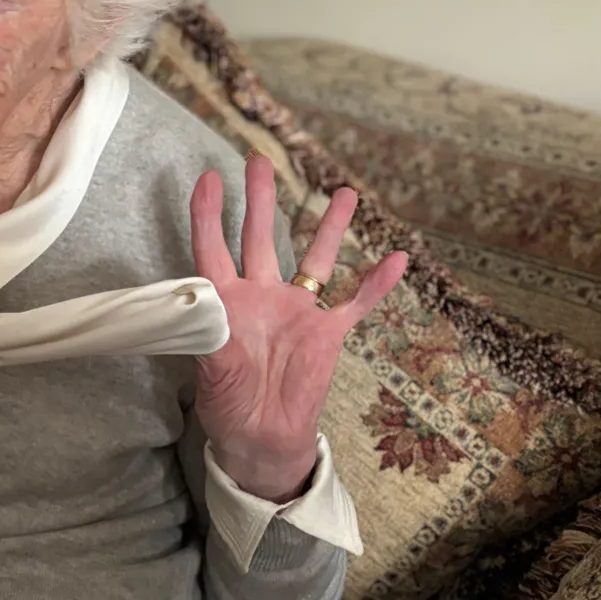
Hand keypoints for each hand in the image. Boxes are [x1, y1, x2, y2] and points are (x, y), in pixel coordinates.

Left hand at [190, 155, 407, 501]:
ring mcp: (296, 311)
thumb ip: (209, 334)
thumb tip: (203, 303)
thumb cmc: (226, 404)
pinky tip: (397, 258)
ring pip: (316, 258)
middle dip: (260, 199)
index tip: (208, 177)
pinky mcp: (327, 333)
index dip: (208, 214)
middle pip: (260, 237)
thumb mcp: (209, 369)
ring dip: (329, 227)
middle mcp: (260, 295)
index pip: (212, 247)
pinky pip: (356, 303)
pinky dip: (376, 283)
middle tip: (258, 160)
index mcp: (225, 301)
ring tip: (344, 192)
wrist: (260, 439)